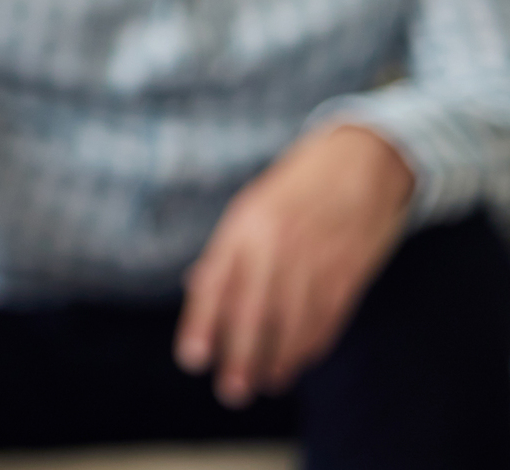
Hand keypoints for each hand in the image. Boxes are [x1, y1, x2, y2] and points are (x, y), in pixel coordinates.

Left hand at [174, 123, 415, 406]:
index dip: (201, 322)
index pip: (216, 281)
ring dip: (277, 359)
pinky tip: (296, 363)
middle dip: (239, 354)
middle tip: (229, 391)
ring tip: (263, 384)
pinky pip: (327, 317)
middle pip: (252, 309)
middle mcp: (277, 243)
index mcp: (245, 224)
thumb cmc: (296, 187)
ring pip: (292, 322)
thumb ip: (227, 250)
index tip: (191, 359)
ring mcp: (316, 258)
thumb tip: (196, 288)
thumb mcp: (251, 207)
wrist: (362, 161)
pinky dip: (311, 344)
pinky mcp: (349, 271)